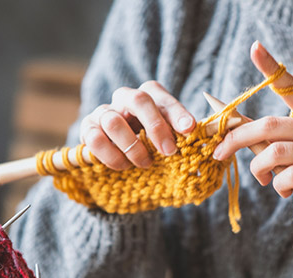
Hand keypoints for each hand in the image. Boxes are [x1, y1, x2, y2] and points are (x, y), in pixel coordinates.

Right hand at [79, 81, 195, 169]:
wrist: (121, 156)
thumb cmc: (152, 144)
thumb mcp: (170, 138)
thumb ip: (183, 137)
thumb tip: (205, 147)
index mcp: (149, 95)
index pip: (162, 97)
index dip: (177, 112)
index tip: (189, 129)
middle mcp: (125, 98)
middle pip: (139, 100)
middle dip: (156, 127)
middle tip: (169, 152)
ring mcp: (103, 112)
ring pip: (113, 121)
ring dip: (132, 147)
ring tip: (145, 164)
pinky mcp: (87, 129)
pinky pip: (94, 139)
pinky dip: (111, 156)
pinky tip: (124, 166)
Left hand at [213, 41, 292, 252]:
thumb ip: (278, 139)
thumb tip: (239, 131)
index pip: (292, 86)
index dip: (272, 68)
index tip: (254, 47)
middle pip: (270, 125)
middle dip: (237, 139)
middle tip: (219, 152)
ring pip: (276, 152)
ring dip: (258, 169)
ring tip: (263, 178)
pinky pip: (291, 176)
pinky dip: (278, 185)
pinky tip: (282, 190)